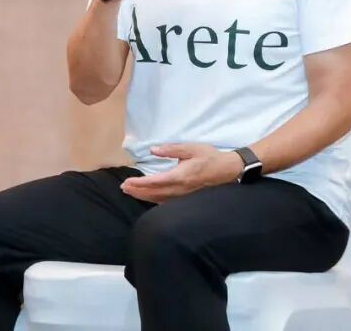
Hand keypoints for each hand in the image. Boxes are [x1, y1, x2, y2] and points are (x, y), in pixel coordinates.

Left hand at [120, 143, 243, 202]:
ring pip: (159, 199)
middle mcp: (179, 189)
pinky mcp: (186, 198)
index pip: (154, 182)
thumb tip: (153, 150)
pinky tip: (148, 198)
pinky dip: (154, 200)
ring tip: (130, 192)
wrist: (227, 170)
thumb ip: (171, 149)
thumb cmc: (209, 157)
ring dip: (143, 196)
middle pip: (153, 193)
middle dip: (137, 191)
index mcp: (180, 176)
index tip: (127, 181)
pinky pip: (166, 202)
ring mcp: (183, 196)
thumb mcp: (190, 148)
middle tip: (123, 188)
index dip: (139, 183)